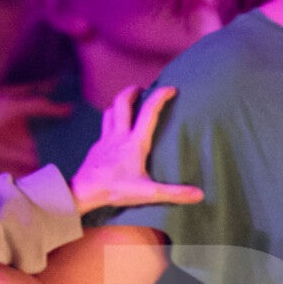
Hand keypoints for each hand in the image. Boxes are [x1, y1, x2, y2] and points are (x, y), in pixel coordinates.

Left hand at [69, 84, 203, 214]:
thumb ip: (174, 193)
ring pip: (110, 112)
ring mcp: (105, 140)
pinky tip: (115, 132)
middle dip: (133, 91)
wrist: (82, 193)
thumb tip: (200, 195)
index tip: (171, 88)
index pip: (149, 111)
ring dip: (119, 103)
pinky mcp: (96, 148)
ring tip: (128, 103)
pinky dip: (111, 122)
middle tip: (142, 88)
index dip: (161, 96)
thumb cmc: (115, 190)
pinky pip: (104, 128)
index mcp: (135, 142)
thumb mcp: (148, 193)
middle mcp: (119, 135)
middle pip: (122, 102)